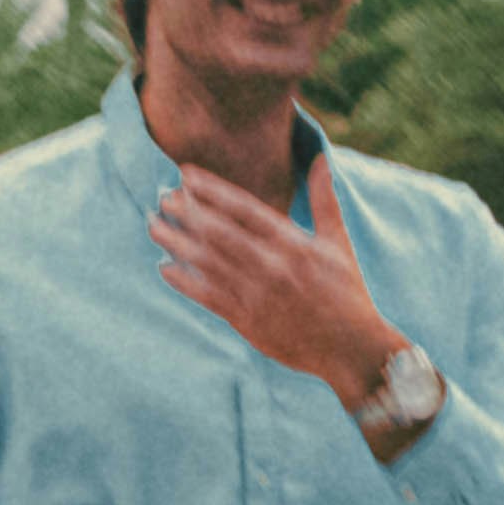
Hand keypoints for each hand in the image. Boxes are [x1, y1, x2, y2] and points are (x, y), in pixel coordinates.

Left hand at [148, 169, 397, 400]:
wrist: (350, 346)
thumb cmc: (345, 290)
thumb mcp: (337, 242)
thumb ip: (324, 199)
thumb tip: (321, 158)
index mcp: (294, 243)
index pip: (245, 207)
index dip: (212, 188)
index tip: (185, 173)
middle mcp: (272, 265)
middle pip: (219, 231)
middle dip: (187, 212)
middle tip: (162, 197)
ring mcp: (257, 294)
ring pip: (207, 263)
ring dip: (176, 242)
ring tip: (153, 226)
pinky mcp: (247, 321)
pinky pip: (207, 297)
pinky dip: (183, 282)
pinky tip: (163, 267)